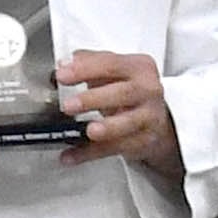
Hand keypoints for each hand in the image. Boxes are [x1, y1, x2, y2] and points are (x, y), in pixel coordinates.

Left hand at [60, 50, 171, 169]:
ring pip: (128, 123)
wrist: (155, 118)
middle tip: (69, 105)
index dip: (85, 69)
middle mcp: (147, 90)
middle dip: (94, 99)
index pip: (111, 64)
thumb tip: (64, 64)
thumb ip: (89, 63)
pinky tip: (72, 155)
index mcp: (139, 67)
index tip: (61, 75)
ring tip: (89, 131)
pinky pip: (115, 148)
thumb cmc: (129, 90)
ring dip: (107, 128)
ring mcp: (148, 116)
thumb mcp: (114, 71)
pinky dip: (91, 153)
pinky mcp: (143, 140)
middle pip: (123, 93)